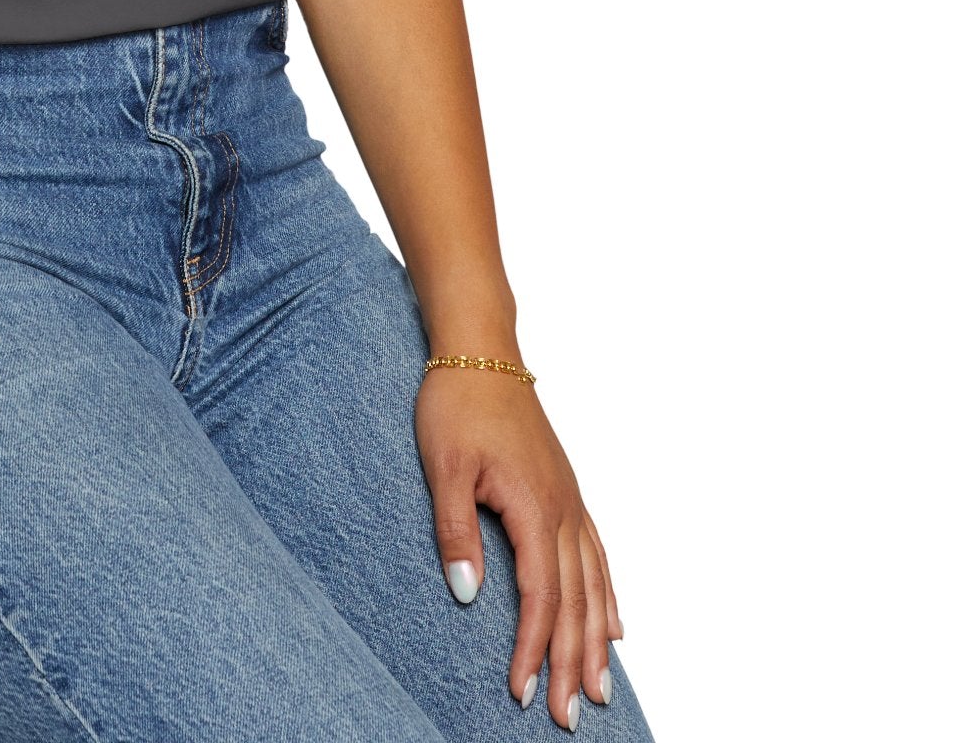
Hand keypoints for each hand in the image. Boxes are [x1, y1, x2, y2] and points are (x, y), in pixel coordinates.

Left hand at [415, 363, 623, 729]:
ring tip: (599, 690)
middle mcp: (563, 510)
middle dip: (572, 663)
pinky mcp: (567, 491)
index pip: (539, 597)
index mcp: (534, 508)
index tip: (521, 691)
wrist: (481, 351)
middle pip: (575, 602)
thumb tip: (465, 595)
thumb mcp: (443, 466)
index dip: (532, 648)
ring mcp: (570, 500)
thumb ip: (455, 531)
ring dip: (596, 641)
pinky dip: (608, 596)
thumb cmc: (456, 404)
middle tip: (570, 717)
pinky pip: (597, 556)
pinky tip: (614, 624)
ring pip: (594, 585)